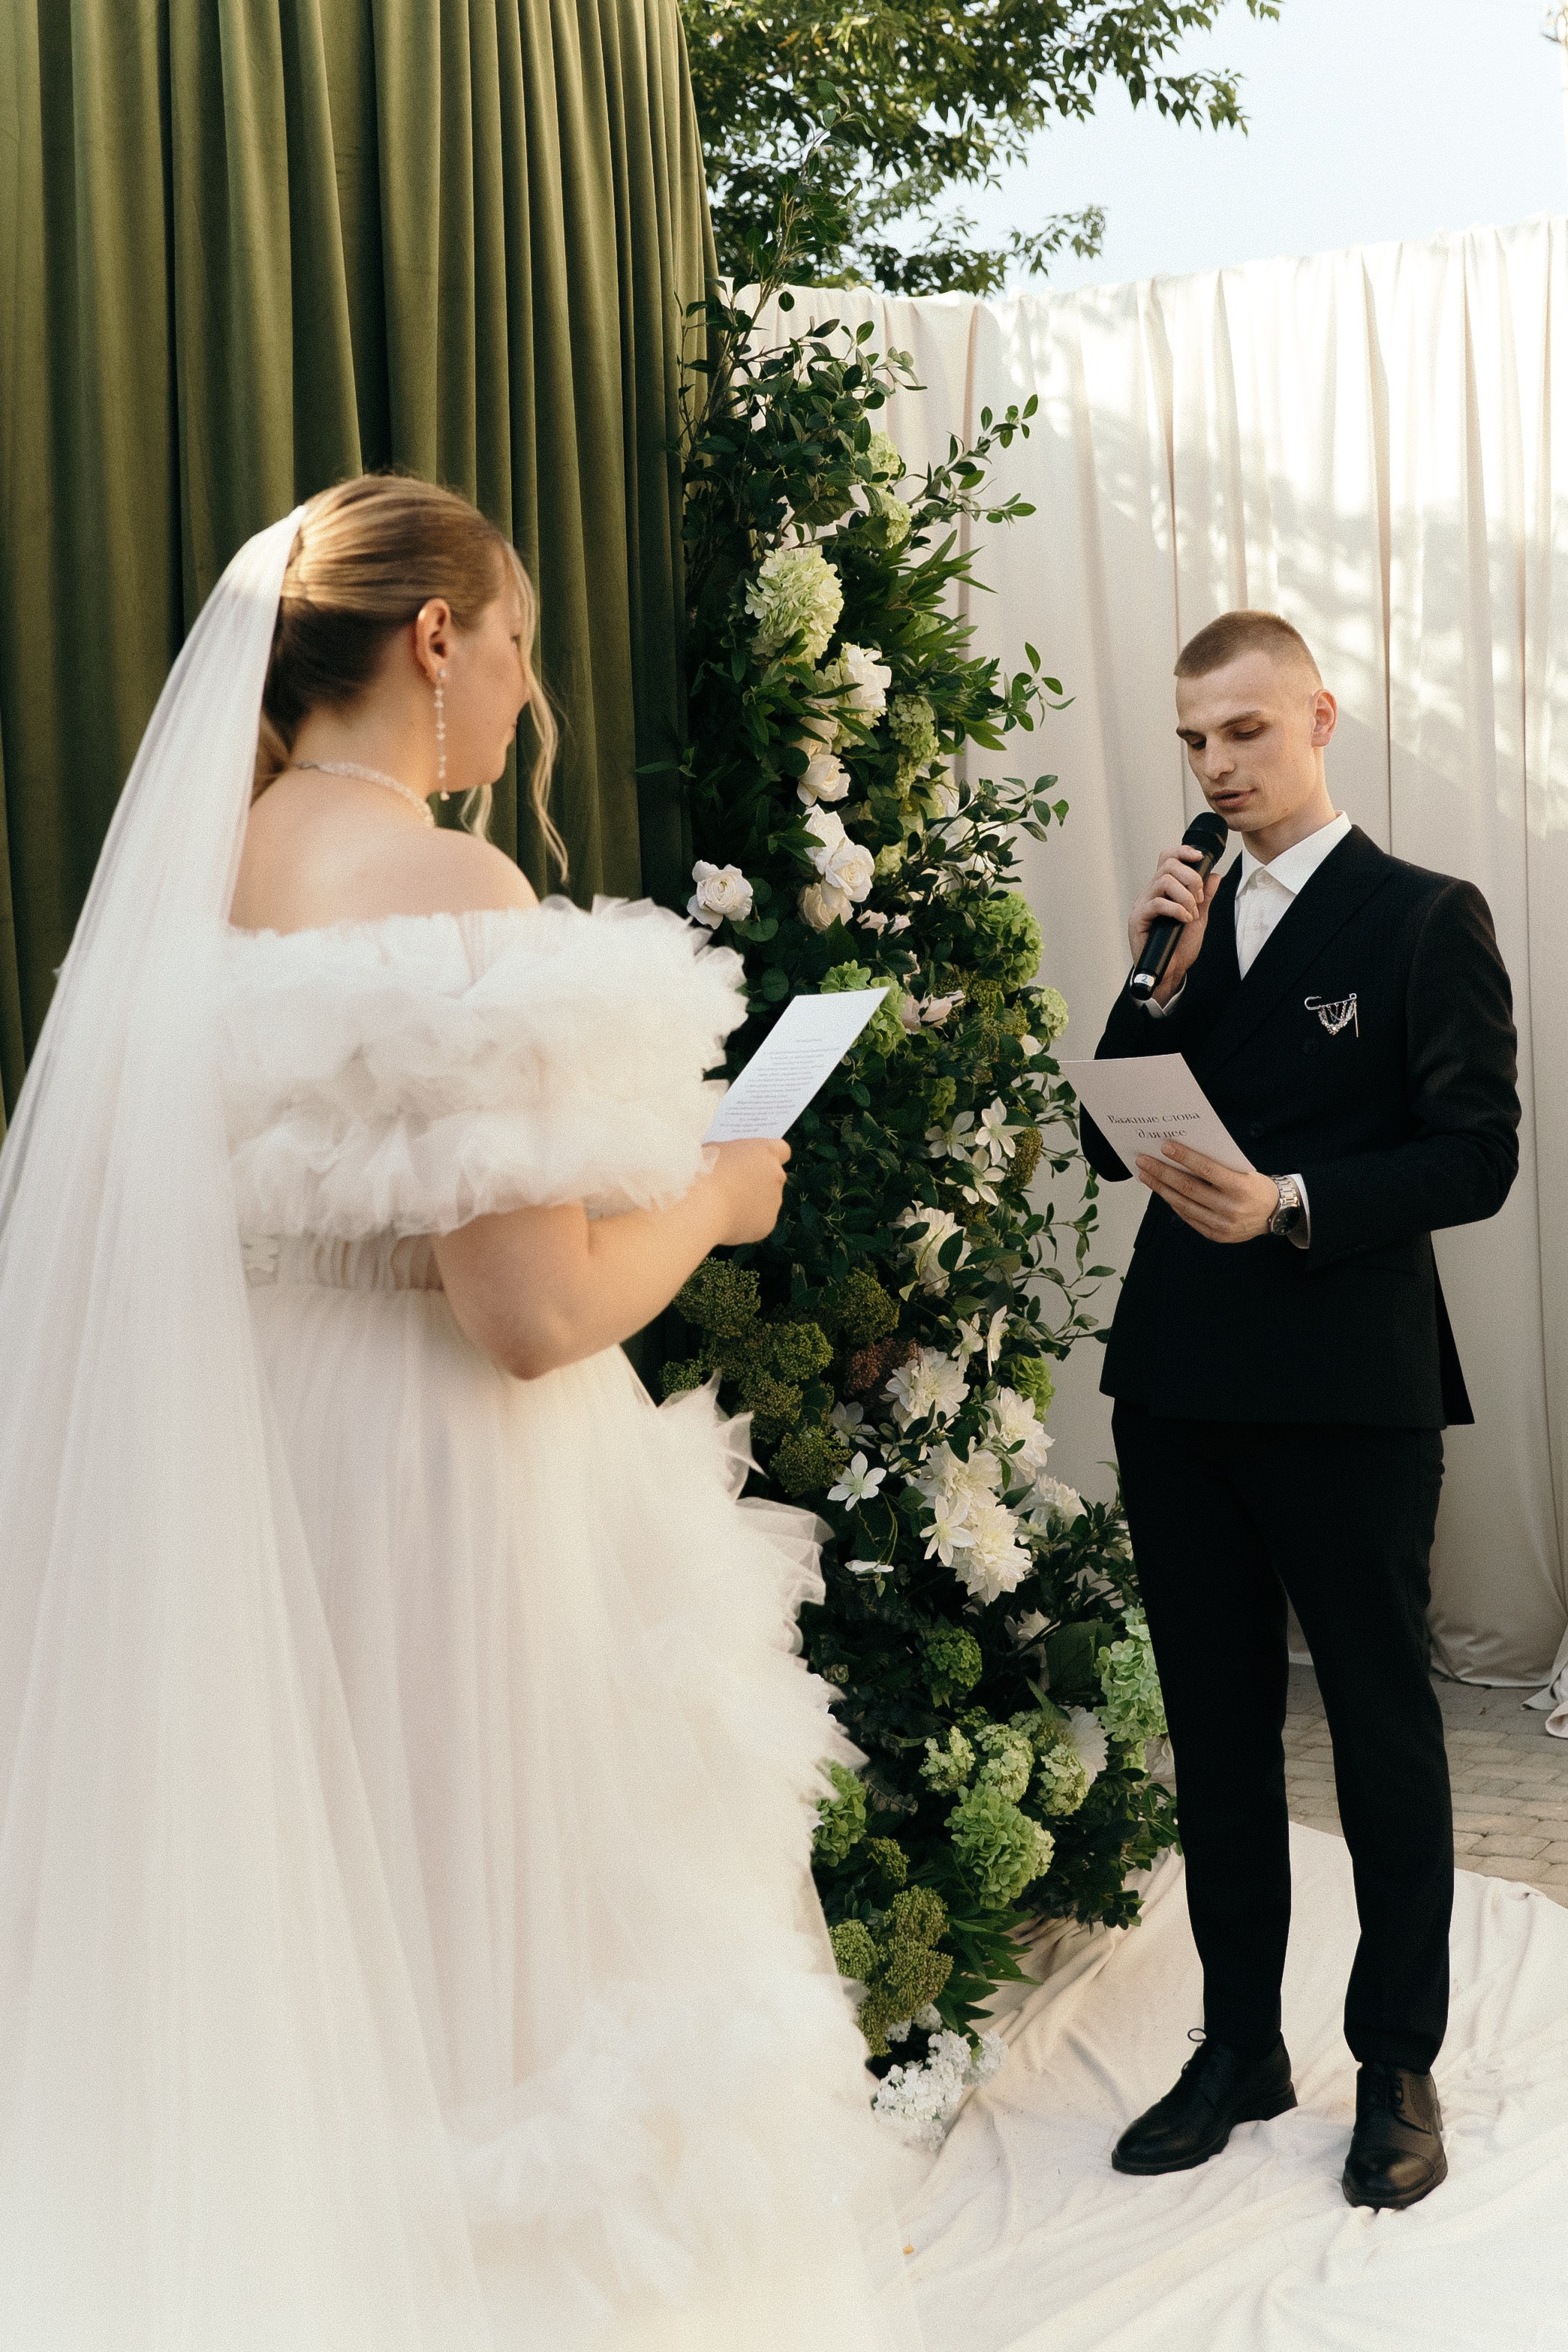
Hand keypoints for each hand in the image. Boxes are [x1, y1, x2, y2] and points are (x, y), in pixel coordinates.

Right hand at [709, 1138, 790, 1243]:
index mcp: (765, 1152)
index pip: (781, 1149)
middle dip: (756, 1182)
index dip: (767, 1156)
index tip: (753, 1161)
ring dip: (750, 1203)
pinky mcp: (767, 1225)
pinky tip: (723, 1221)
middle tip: (731, 1187)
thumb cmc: (701, 1170)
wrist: (700, 1204)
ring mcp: (774, 1202)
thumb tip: (727, 1163)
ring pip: (765, 1202)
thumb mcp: (713, 1150)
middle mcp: (776, 1176)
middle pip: (772, 1178)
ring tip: (722, 1207)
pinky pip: (757, 1223)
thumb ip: (729, 1155)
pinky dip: (744, 1223)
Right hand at [1128, 846, 1222, 1002]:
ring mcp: (1143, 905)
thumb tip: (1214, 875)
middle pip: (1168, 865)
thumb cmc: (1179, 947)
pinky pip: (1157, 903)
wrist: (1170, 972)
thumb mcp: (1199, 918)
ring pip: (1163, 881)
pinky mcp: (1138, 919)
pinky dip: (1176, 909)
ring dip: (1185, 895)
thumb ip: (1205, 897)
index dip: (1183, 851)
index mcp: (1163, 890)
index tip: (1199, 857)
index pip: (1168, 858)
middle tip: (1199, 898)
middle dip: (1191, 877)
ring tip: (1191, 912)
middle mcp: (1151, 893)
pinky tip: (1185, 919)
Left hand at [1135, 1139, 1279, 1243]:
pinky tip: (1163, 1192)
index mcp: (1240, 1187)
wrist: (1276, 1214)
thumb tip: (1185, 1155)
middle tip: (1144, 1161)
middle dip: (1162, 1173)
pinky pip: (1189, 1217)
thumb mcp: (1244, 1171)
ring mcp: (1222, 1224)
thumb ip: (1219, 1166)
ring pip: (1184, 1204)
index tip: (1165, 1147)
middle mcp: (1230, 1208)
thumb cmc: (1256, 1187)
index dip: (1184, 1157)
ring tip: (1147, 1176)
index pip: (1206, 1169)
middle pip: (1188, 1188)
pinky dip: (1174, 1203)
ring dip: (1162, 1189)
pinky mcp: (1216, 1235)